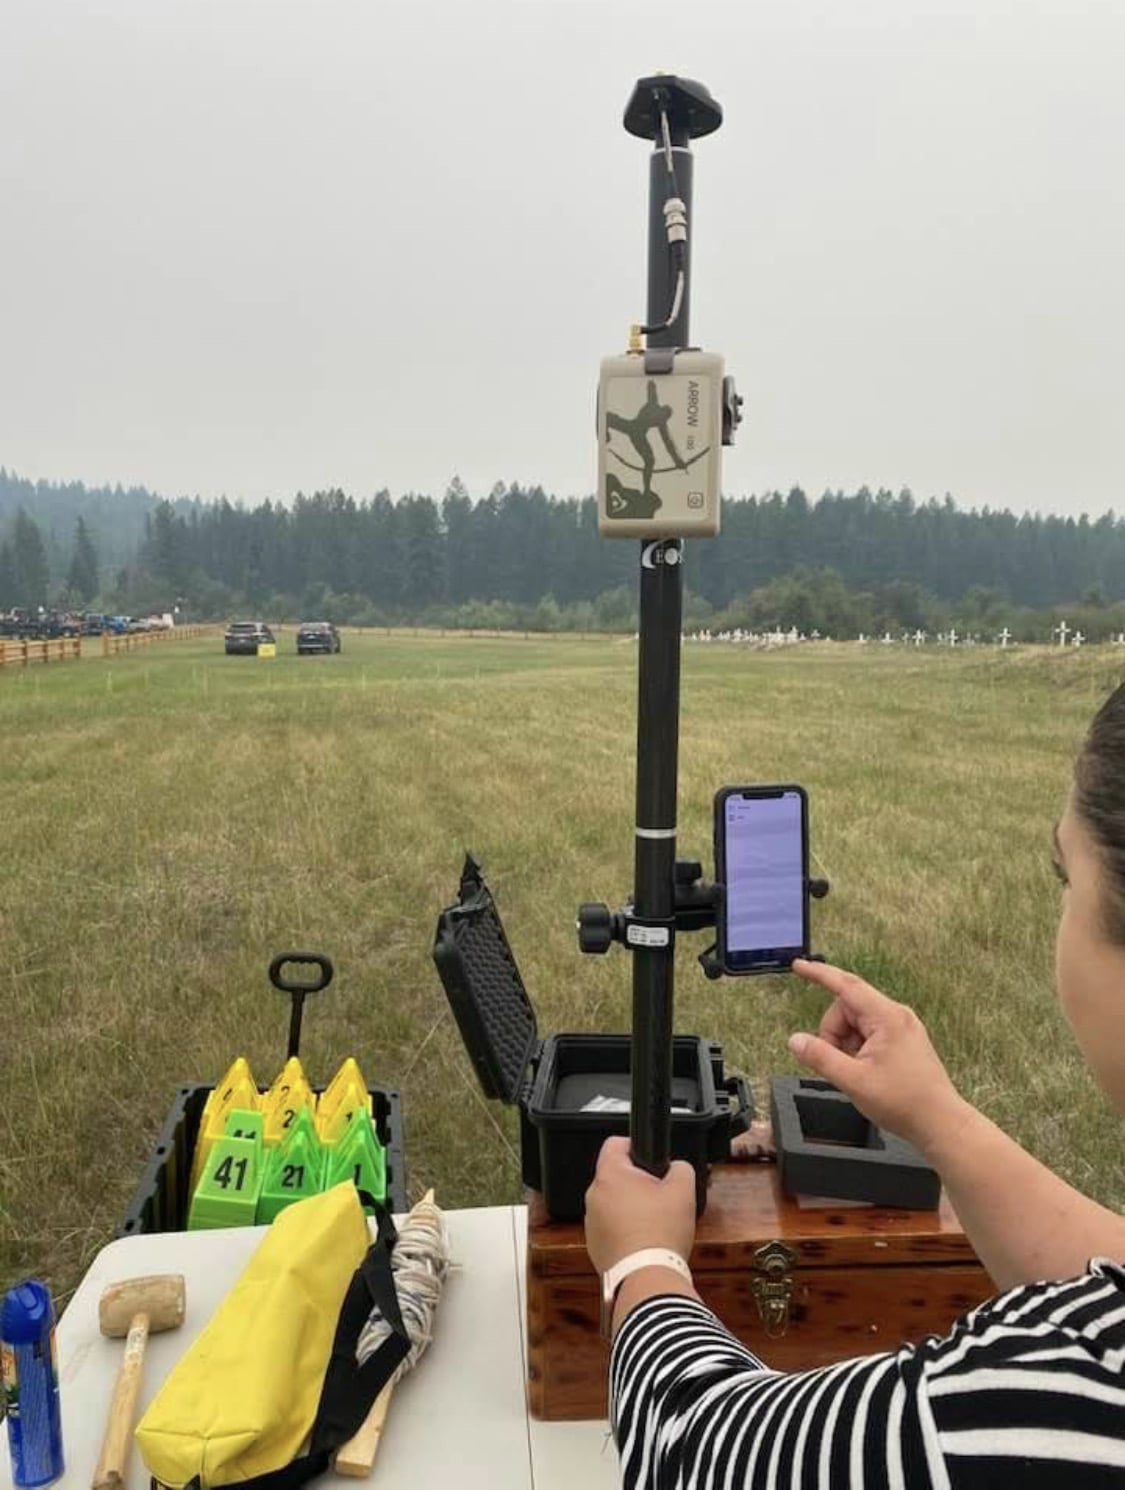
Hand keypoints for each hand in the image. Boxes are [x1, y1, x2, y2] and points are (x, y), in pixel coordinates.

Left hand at [584, 1136, 696, 1273]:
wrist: (647, 1276)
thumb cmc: (661, 1233)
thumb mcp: (683, 1190)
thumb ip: (680, 1167)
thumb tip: (676, 1167)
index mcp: (610, 1175)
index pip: (615, 1143)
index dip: (635, 1144)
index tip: (650, 1158)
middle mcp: (593, 1195)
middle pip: (616, 1176)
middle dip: (637, 1182)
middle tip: (660, 1195)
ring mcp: (591, 1222)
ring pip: (613, 1203)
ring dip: (630, 1207)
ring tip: (654, 1222)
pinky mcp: (594, 1245)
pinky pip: (610, 1227)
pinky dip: (624, 1230)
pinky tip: (644, 1241)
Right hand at [788, 959, 967, 1154]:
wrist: (940, 1123)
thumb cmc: (904, 1102)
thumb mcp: (853, 1081)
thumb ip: (820, 1057)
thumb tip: (795, 1040)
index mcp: (887, 1018)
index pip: (846, 986)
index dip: (819, 974)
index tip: (799, 966)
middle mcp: (896, 1016)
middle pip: (847, 1009)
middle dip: (833, 1033)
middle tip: (838, 1064)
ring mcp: (902, 1028)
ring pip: (856, 1024)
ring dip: (846, 1044)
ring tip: (856, 1073)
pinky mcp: (903, 1041)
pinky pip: (869, 1034)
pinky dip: (858, 1049)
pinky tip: (865, 1072)